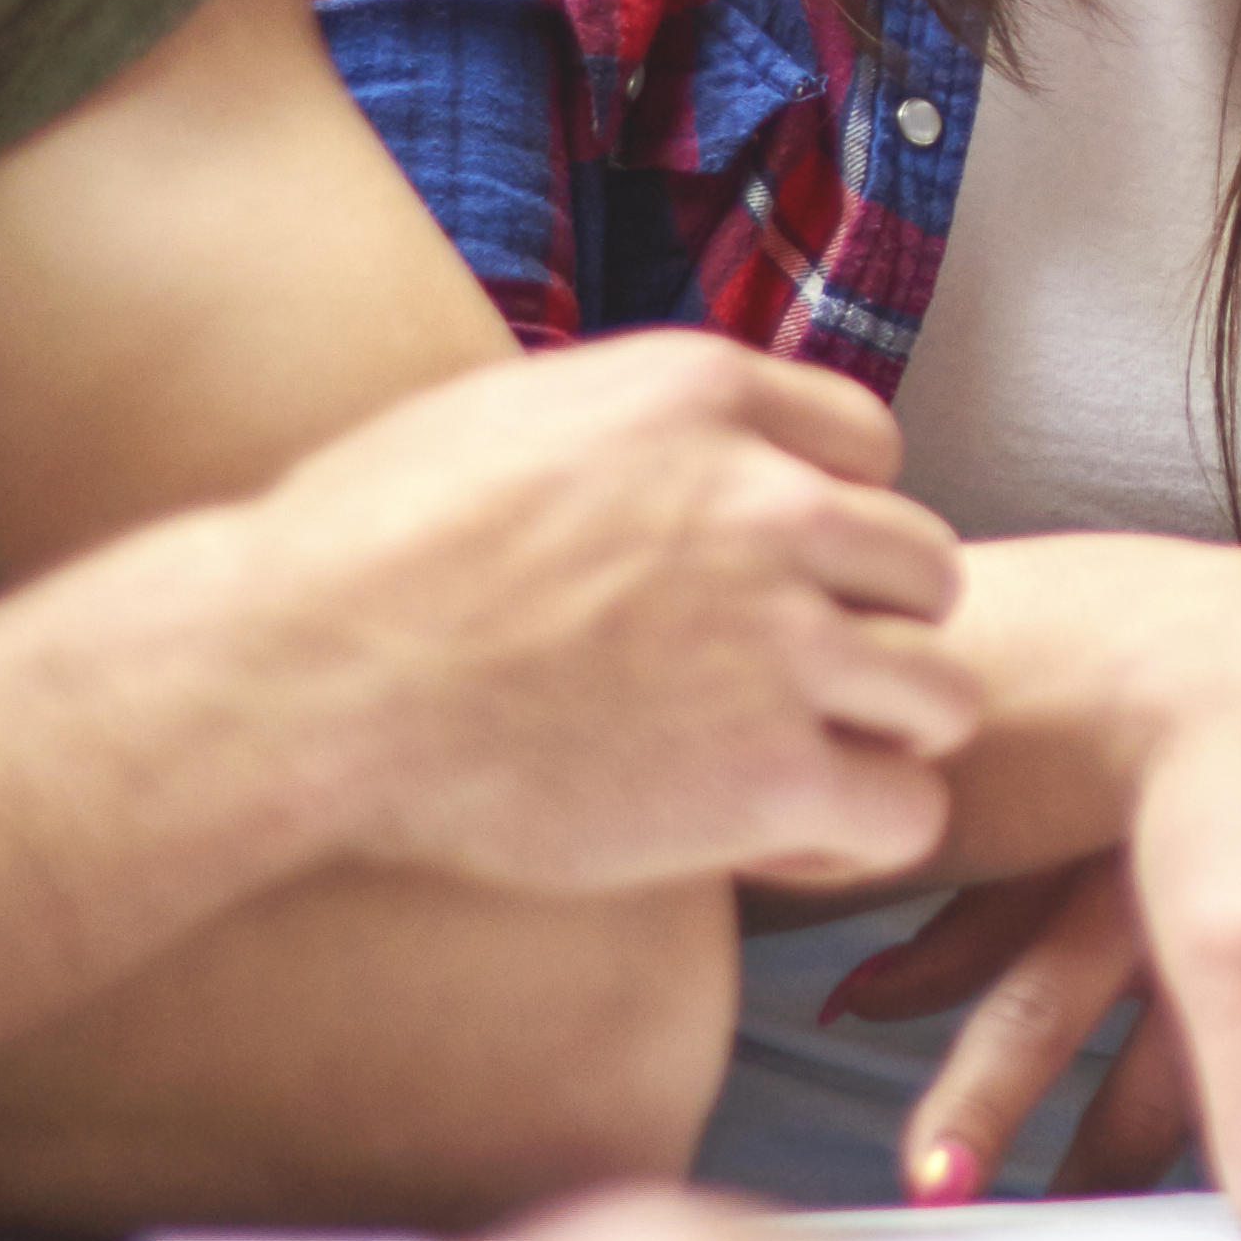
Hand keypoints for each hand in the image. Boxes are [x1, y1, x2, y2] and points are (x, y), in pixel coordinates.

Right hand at [225, 339, 975, 899]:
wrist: (299, 674)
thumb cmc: (352, 553)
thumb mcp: (506, 415)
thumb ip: (621, 430)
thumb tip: (642, 449)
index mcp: (703, 397)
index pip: (869, 449)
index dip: (834, 525)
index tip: (776, 581)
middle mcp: (768, 504)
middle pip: (924, 568)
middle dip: (869, 631)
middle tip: (789, 689)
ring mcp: (779, 640)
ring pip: (940, 695)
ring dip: (879, 739)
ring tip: (791, 774)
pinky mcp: (767, 774)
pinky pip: (902, 813)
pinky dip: (853, 839)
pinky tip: (773, 844)